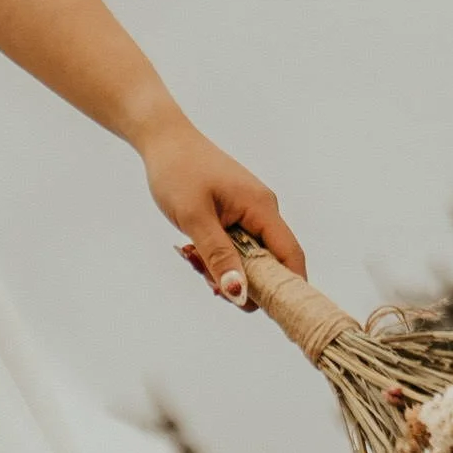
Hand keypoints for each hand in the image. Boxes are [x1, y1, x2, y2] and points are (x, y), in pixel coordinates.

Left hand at [139, 121, 307, 304]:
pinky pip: (235, 246)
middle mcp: (262, 210)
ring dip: (223, 268)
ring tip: (191, 257)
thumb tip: (240, 295)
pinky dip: (216, 255)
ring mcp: (248, 211)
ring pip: (248, 257)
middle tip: (207, 281)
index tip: (273, 314)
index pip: (290, 256)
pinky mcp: (234, 213)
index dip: (289, 288)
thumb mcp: (194, 219)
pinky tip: (191, 249)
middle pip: (269, 263)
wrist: (162, 138)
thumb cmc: (178, 172)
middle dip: (242, 281)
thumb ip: (219, 257)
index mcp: (262, 208)